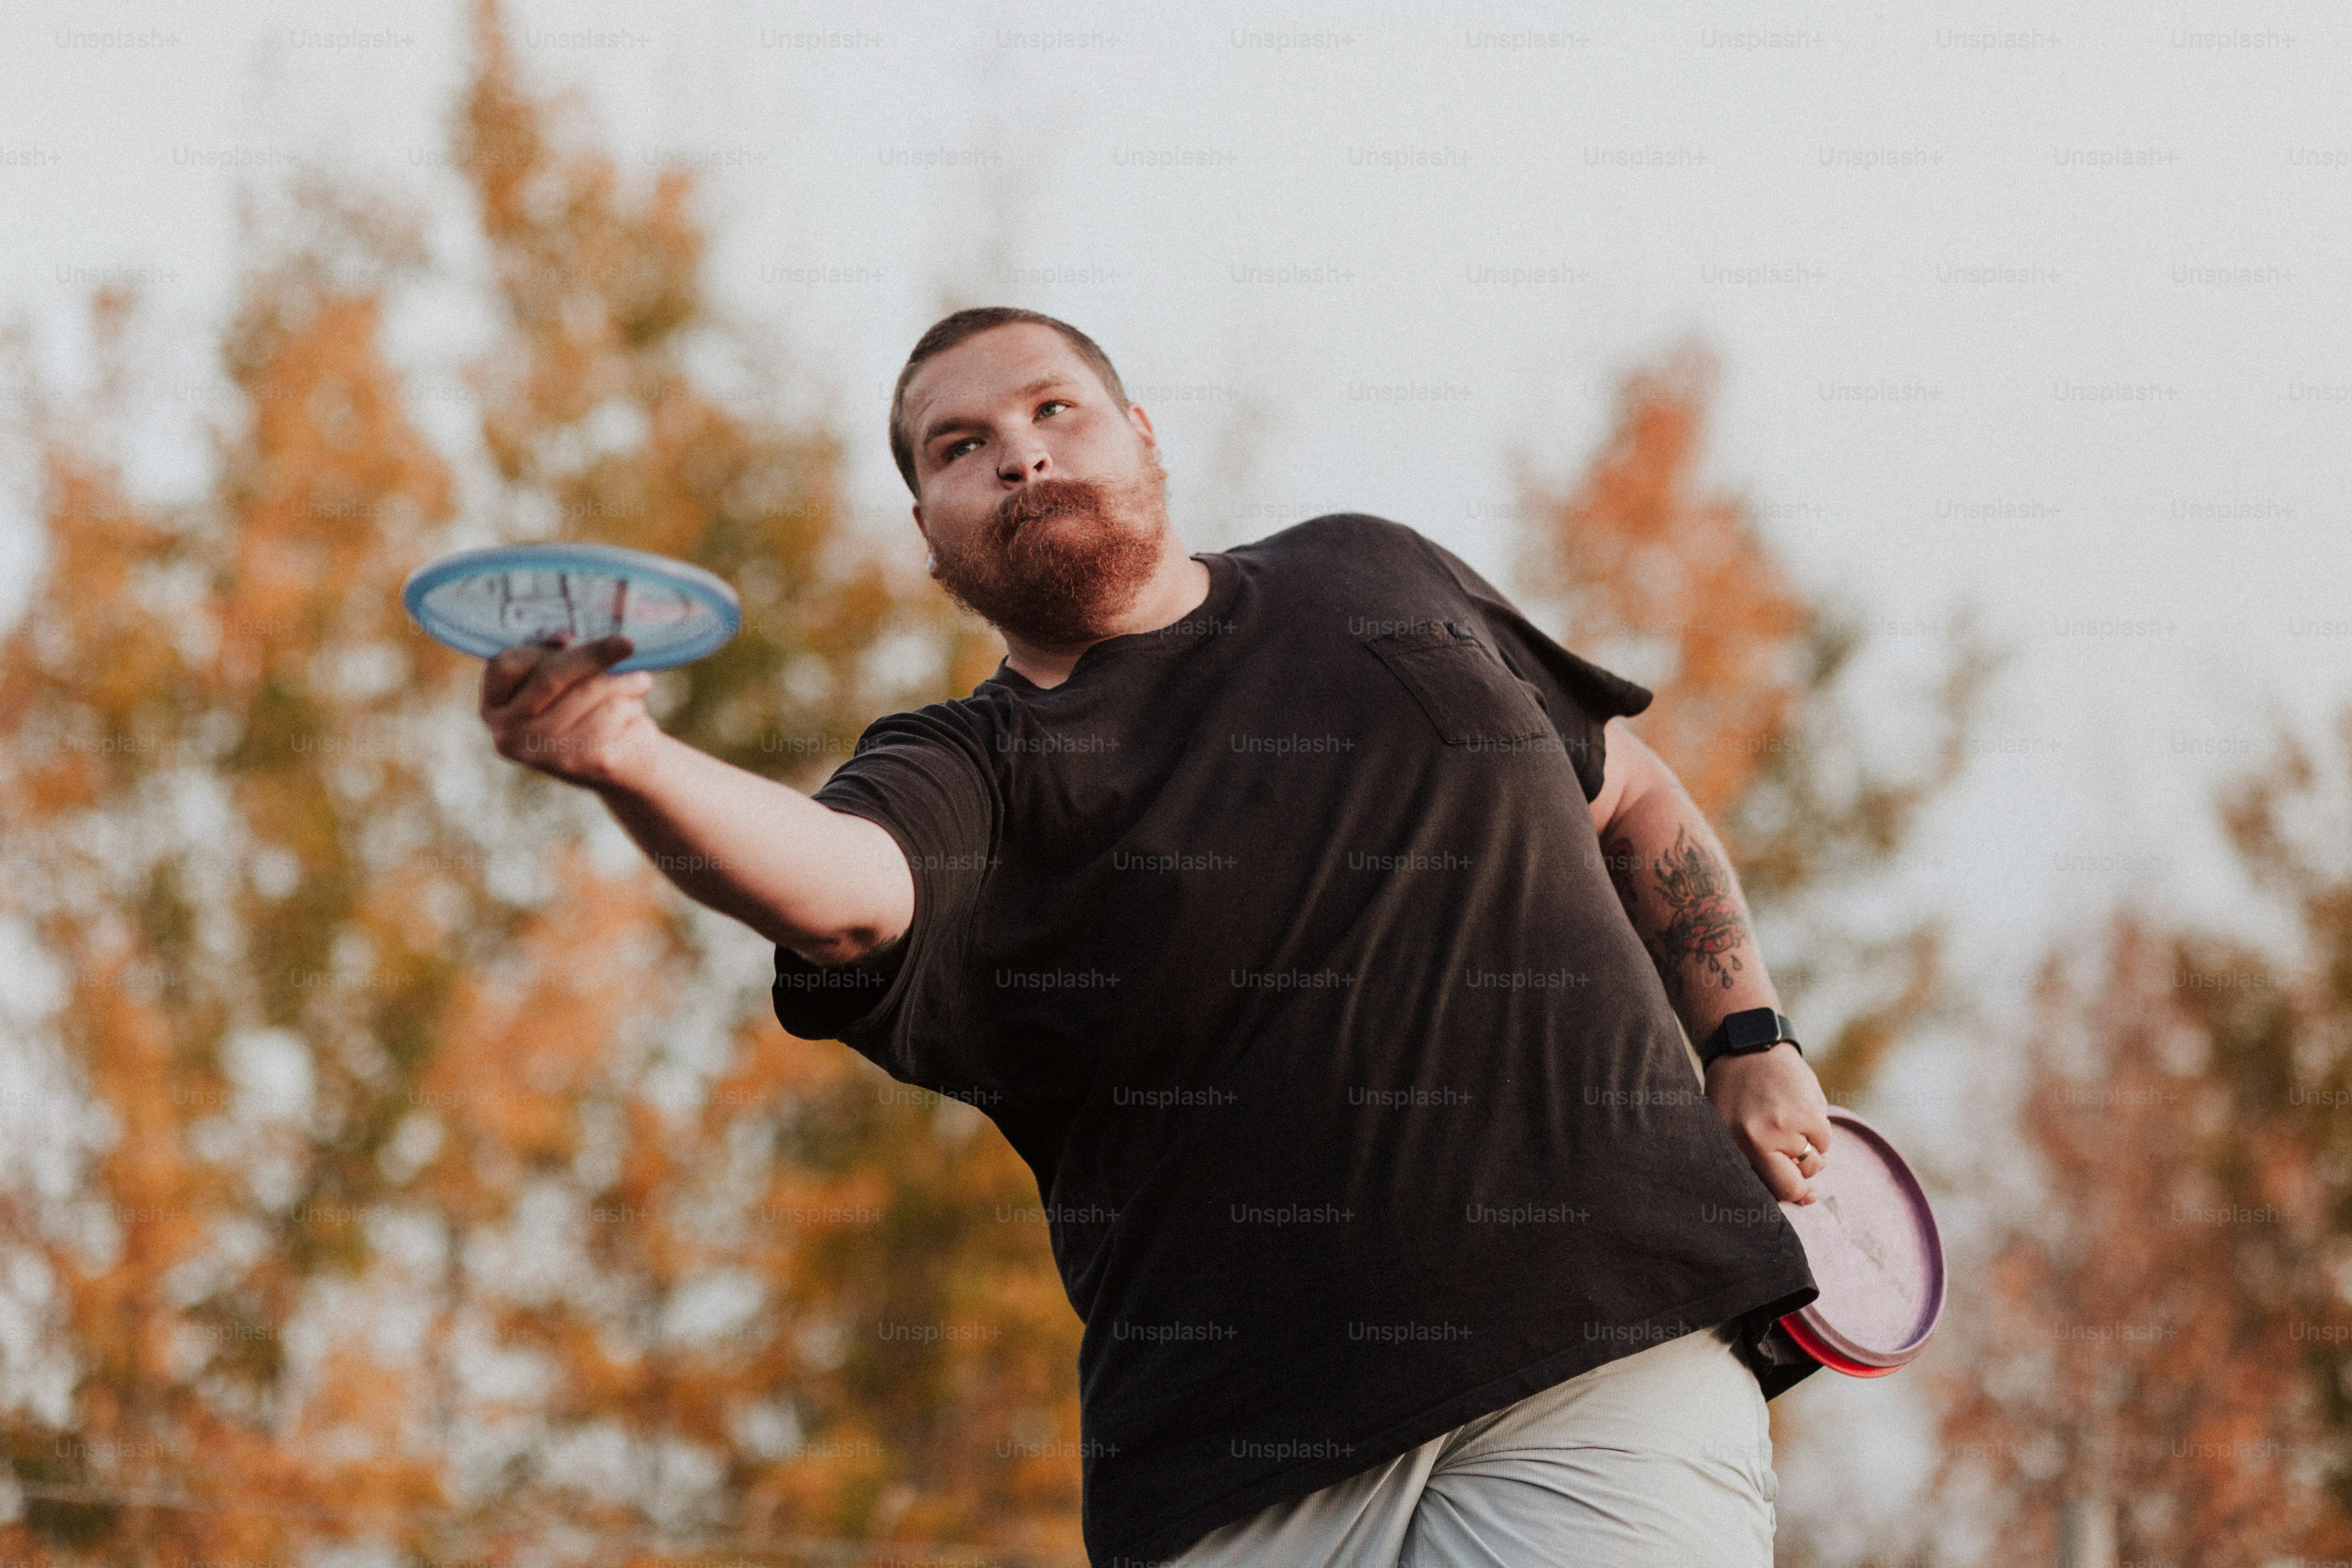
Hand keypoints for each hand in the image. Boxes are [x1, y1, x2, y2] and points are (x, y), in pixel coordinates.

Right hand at [479, 632, 662, 791]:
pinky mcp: (576, 763)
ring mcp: (539, 753)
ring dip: (621, 683)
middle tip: (626, 643)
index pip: (505, 666)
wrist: (629, 766)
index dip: (538, 649)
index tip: (571, 636)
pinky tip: (634, 713)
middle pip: (548, 678)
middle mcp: (508, 735)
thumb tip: (563, 637)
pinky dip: (631, 706)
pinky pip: (611, 713)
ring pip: (585, 693)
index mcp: (495, 709)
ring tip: (639, 683)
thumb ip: (555, 658)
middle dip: (591, 655)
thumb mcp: (566, 682)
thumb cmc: (592, 711)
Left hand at [1704, 1043, 1832, 1204]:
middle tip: (1800, 1173)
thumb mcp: (1728, 1128)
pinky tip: (1803, 1116)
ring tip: (1793, 1132)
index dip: (1783, 1196)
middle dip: (1801, 1186)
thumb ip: (1755, 1162)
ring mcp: (1784, 1127)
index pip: (1767, 1192)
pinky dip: (1820, 1135)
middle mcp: (1757, 1141)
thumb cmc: (1736, 1093)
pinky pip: (1826, 1143)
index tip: (1794, 1194)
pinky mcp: (1809, 1113)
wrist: (1749, 1046)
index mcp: (1734, 1148)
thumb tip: (1803, 1196)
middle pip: (1792, 1187)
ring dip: (1810, 1155)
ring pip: (1814, 1165)